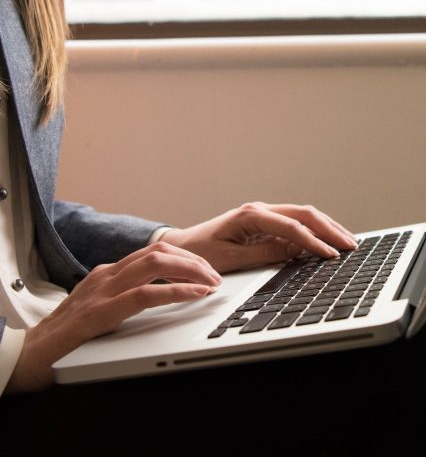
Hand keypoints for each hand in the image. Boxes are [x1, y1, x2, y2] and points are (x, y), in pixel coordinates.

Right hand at [6, 242, 220, 393]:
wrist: (29, 355)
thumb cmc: (68, 334)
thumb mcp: (103, 306)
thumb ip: (127, 295)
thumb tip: (162, 292)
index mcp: (110, 272)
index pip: (155, 250)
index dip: (186, 257)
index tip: (206, 269)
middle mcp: (108, 274)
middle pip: (160, 250)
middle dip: (194, 260)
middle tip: (215, 276)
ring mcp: (103, 290)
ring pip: (156, 263)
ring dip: (190, 270)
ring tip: (211, 283)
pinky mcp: (101, 312)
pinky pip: (146, 294)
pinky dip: (177, 291)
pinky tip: (195, 295)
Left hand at [160, 202, 357, 273]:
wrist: (182, 246)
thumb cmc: (200, 252)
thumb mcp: (230, 259)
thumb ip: (264, 254)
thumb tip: (294, 252)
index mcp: (251, 215)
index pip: (291, 226)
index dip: (314, 241)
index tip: (330, 255)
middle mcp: (260, 210)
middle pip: (304, 214)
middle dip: (329, 229)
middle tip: (350, 245)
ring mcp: (264, 215)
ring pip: (303, 216)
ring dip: (326, 227)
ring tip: (347, 241)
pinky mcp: (265, 223)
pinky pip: (295, 224)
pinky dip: (315, 231)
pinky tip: (327, 240)